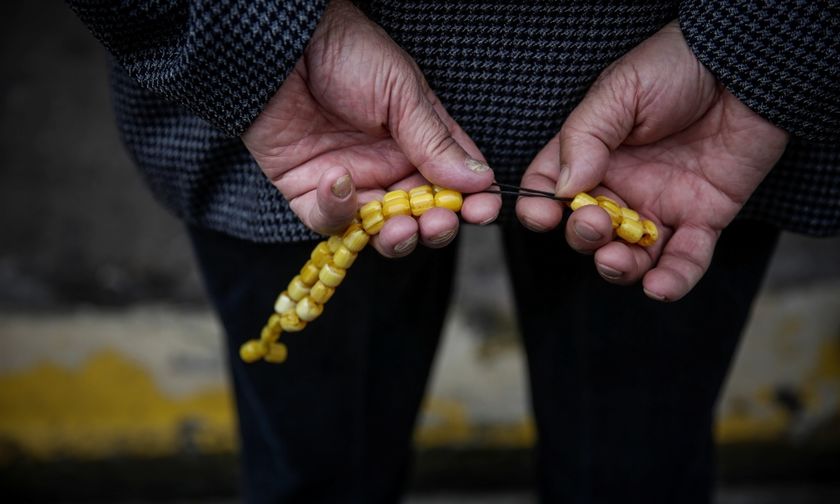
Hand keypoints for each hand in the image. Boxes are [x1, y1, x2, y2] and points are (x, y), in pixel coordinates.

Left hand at [242, 0, 498, 256]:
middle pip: (420, 217)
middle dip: (433, 227)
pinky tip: (340, 181)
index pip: (454, 183)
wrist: (283, 46)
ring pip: (379, 232)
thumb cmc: (347, 53)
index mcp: (419, 142)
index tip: (482, 212)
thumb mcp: (401, 93)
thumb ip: (436, 141)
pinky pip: (330, 221)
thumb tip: (480, 180)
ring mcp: (351, 183)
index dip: (471, 202)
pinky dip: (338, 211)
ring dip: (393, 236)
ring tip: (399, 226)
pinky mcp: (309, 192)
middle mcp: (388, 167)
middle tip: (436, 223)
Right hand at [516, 21, 787, 300]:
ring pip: (630, 255)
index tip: (543, 216)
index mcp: (591, 154)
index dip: (540, 207)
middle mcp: (621, 186)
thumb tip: (564, 189)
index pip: (551, 189)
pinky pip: (685, 260)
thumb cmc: (676, 67)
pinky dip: (672, 281)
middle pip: (587, 230)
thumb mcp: (619, 91)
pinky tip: (659, 287)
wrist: (746, 68)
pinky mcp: (702, 219)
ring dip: (618, 268)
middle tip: (595, 223)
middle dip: (583, 236)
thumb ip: (586, 137)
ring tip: (616, 260)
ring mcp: (660, 206)